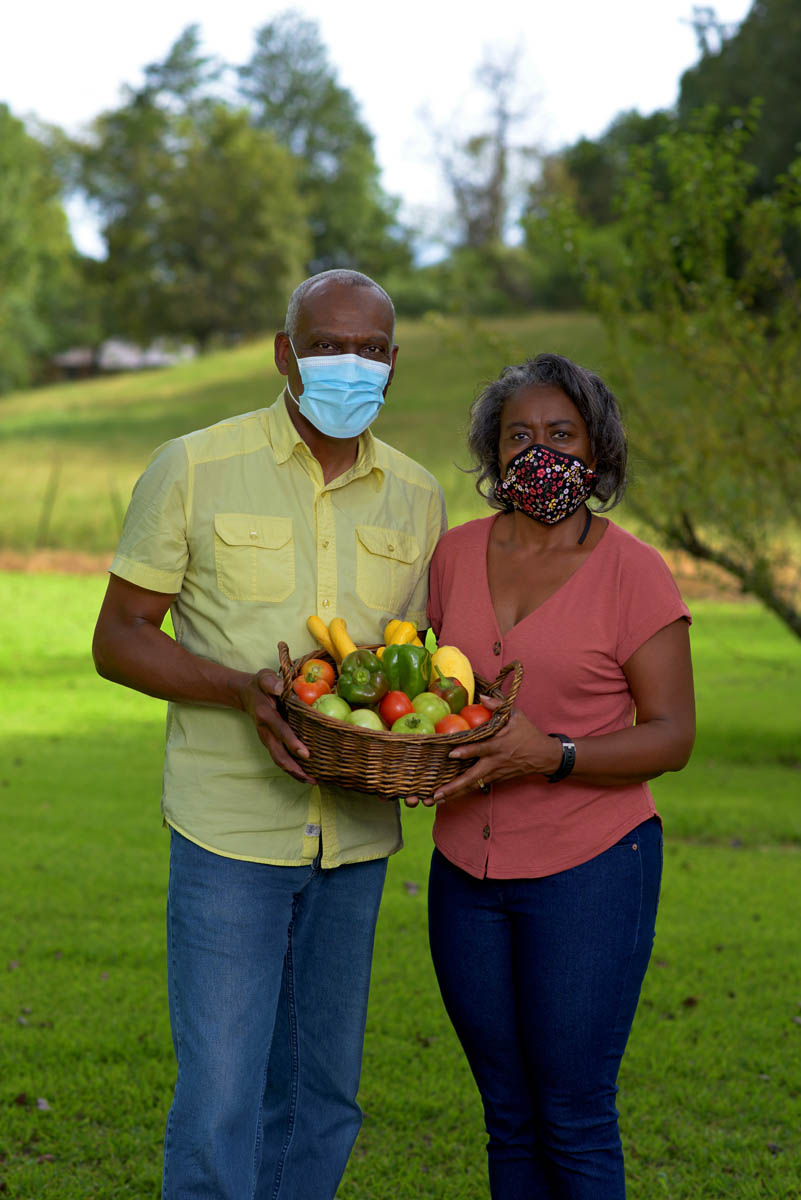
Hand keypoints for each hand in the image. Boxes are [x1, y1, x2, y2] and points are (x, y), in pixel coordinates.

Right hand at [239, 669, 315, 783]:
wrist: (245, 694)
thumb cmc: (260, 685)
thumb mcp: (264, 677)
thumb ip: (271, 682)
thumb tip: (281, 688)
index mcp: (266, 715)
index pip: (280, 731)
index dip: (292, 743)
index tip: (305, 754)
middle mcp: (265, 731)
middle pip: (278, 754)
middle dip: (294, 768)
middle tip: (312, 778)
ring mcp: (267, 739)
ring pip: (279, 760)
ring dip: (294, 772)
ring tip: (312, 781)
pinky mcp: (270, 742)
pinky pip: (280, 758)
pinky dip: (292, 768)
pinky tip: (306, 774)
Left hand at [429, 698, 561, 803]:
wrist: (543, 756)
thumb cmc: (528, 733)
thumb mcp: (516, 715)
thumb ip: (498, 705)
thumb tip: (481, 697)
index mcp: (499, 745)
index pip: (481, 749)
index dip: (467, 752)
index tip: (451, 754)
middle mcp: (495, 762)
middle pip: (473, 776)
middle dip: (455, 786)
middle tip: (437, 793)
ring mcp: (495, 773)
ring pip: (473, 785)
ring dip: (456, 792)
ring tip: (437, 798)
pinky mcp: (496, 779)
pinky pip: (477, 785)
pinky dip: (464, 791)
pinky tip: (449, 796)